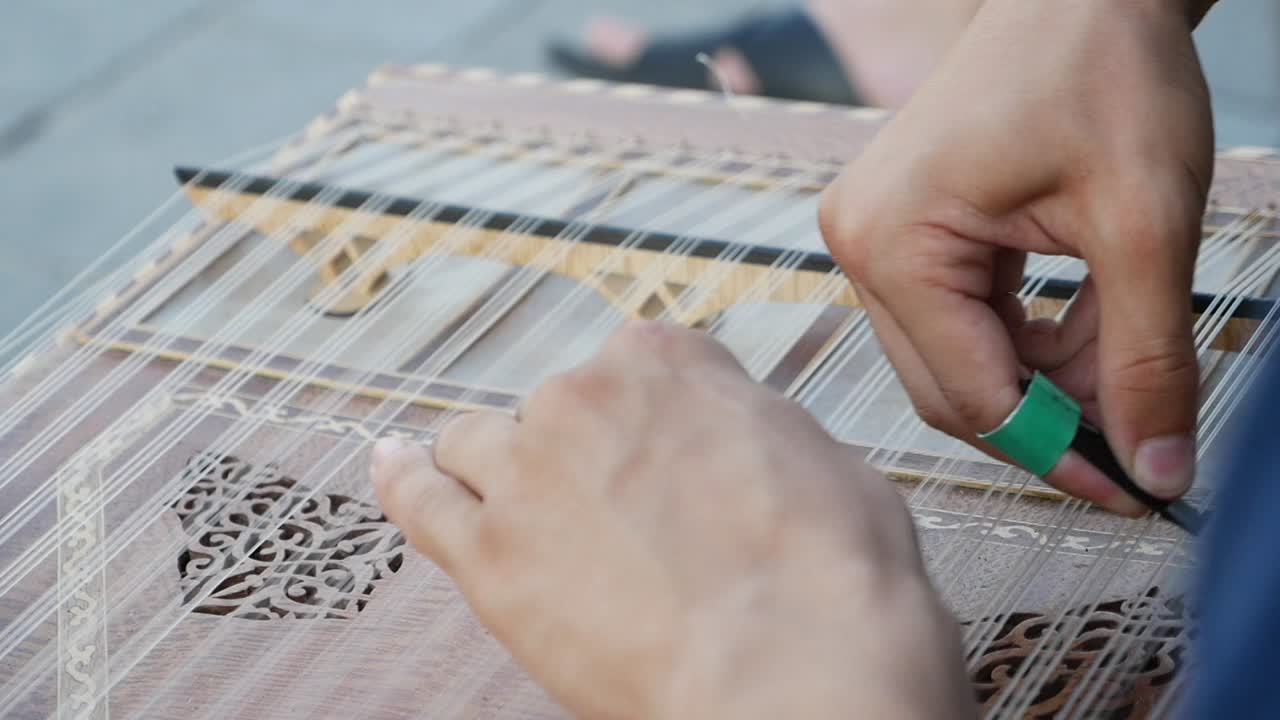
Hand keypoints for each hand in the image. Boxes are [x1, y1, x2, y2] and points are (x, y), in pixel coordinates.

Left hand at [370, 321, 972, 718]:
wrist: (794, 669)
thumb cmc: (831, 575)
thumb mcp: (824, 460)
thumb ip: (751, 431)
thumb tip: (735, 442)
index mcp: (665, 362)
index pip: (639, 362)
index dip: (657, 418)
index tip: (666, 453)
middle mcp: (583, 398)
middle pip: (559, 407)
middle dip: (584, 452)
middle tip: (626, 516)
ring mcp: (526, 474)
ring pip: (478, 443)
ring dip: (496, 465)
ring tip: (516, 500)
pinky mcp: (488, 558)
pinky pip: (421, 499)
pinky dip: (402, 478)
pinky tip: (392, 463)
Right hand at [818, 0, 1214, 513]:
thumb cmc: (1098, 65)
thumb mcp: (1143, 222)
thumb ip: (1148, 357)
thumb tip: (1154, 466)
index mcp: (891, 241)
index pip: (971, 393)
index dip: (1057, 451)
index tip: (1129, 488)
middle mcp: (860, 246)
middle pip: (952, 388)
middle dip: (1052, 414)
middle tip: (1139, 432)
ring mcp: (874, 241)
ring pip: (960, 362)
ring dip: (1046, 375)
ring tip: (1123, 342)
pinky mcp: (900, 236)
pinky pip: (959, 323)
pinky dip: (1028, 338)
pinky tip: (1083, 314)